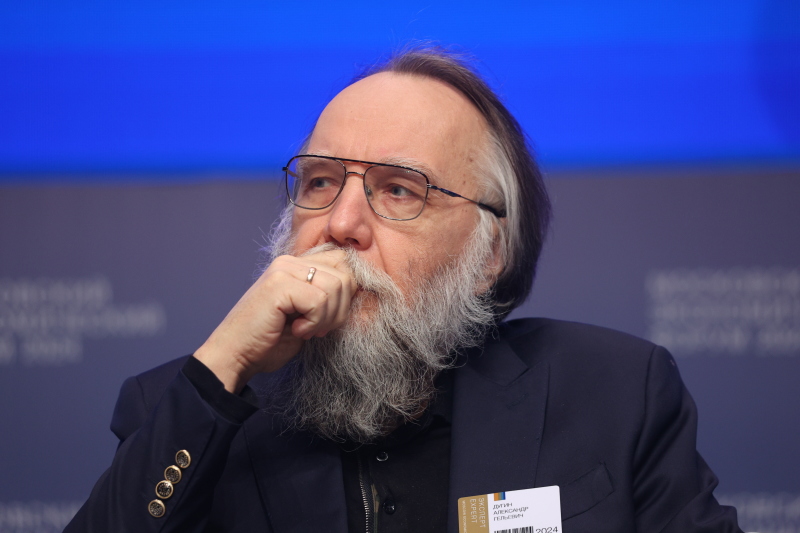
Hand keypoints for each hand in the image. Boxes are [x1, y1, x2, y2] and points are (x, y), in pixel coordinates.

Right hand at [194, 249, 356, 392]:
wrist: (235, 356)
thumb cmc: (269, 341)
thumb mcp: (306, 315)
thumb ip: (326, 297)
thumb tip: (359, 289)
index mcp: (297, 266)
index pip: (344, 262)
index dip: (347, 292)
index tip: (329, 317)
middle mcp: (290, 262)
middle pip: (346, 274)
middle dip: (340, 309)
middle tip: (318, 328)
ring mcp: (283, 271)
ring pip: (336, 287)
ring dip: (327, 318)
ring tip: (306, 329)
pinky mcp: (279, 285)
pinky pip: (319, 301)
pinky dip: (314, 323)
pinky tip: (297, 331)